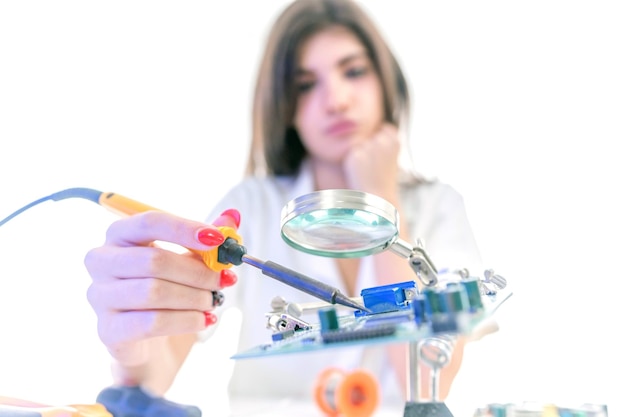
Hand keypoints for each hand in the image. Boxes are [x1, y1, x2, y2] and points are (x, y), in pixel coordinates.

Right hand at [84, 209, 239, 366]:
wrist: (150, 344)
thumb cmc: (167, 292)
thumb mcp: (189, 261)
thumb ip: (207, 239)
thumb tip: (232, 216)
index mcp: (120, 234)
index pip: (149, 222)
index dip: (185, 229)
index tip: (217, 240)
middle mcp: (102, 261)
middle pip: (154, 260)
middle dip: (197, 271)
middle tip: (224, 280)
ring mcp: (101, 296)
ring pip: (154, 292)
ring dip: (194, 297)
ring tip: (213, 301)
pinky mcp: (108, 329)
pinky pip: (152, 322)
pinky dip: (186, 320)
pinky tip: (204, 320)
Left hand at [342, 123, 400, 201]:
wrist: (378, 199)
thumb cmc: (384, 179)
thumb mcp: (391, 157)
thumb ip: (384, 141)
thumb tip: (370, 127)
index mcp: (395, 141)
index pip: (385, 128)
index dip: (382, 140)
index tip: (383, 156)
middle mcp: (382, 142)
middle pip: (370, 137)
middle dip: (370, 148)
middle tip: (375, 167)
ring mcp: (368, 148)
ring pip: (360, 144)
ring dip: (361, 155)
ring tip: (368, 171)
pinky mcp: (354, 155)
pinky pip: (351, 153)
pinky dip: (353, 162)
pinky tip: (361, 173)